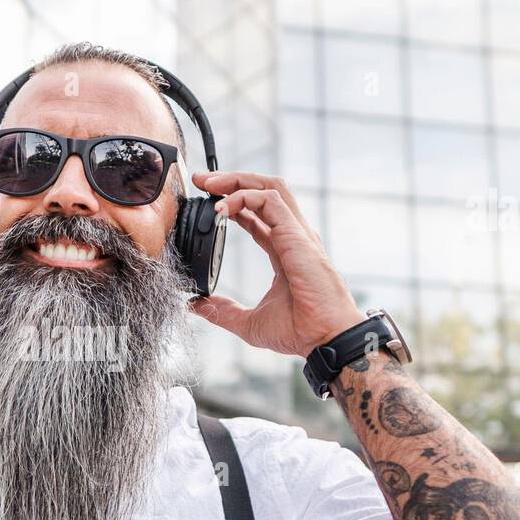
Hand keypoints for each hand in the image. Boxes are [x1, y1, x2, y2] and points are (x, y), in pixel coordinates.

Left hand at [188, 171, 364, 356]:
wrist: (324, 338)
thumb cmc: (300, 331)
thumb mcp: (249, 322)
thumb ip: (223, 310)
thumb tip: (195, 305)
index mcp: (284, 250)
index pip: (259, 214)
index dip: (233, 203)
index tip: (207, 201)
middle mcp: (292, 236)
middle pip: (264, 191)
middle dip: (232, 180)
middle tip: (202, 181)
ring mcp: (297, 233)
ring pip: (270, 186)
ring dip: (238, 180)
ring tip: (210, 184)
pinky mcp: (297, 235)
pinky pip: (269, 200)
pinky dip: (243, 198)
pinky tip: (222, 210)